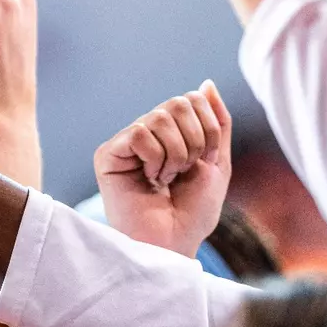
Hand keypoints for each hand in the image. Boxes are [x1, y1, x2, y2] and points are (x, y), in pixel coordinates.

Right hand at [94, 81, 231, 257]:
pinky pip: (140, 132)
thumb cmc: (193, 212)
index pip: (193, 99)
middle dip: (195, 140)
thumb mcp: (218, 163)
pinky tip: (148, 179)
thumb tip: (206, 84)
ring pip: (159, 116)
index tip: (203, 162)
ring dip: (175, 154)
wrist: (173, 242)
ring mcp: (126, 143)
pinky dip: (154, 158)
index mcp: (171, 132)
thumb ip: (218, 122)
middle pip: (179, 102)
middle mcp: (147, 133)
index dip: (208, 129)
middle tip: (183, 171)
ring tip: (164, 179)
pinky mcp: (108, 154)